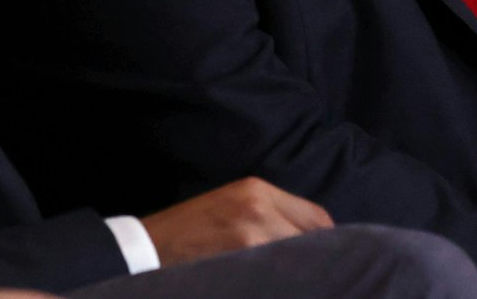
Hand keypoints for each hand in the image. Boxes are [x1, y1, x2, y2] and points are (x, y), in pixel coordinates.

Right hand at [139, 176, 332, 267]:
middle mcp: (260, 209)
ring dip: (302, 276)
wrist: (146, 248)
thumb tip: (310, 240)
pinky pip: (278, 279)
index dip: (329, 241)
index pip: (317, 218)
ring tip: (300, 284)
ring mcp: (251, 239)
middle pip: (314, 241)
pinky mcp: (240, 265)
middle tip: (321, 278)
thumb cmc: (189, 230)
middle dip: (318, 262)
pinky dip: (281, 284)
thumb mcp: (230, 206)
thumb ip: (269, 215)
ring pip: (299, 262)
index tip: (330, 258)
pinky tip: (273, 286)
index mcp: (258, 190)